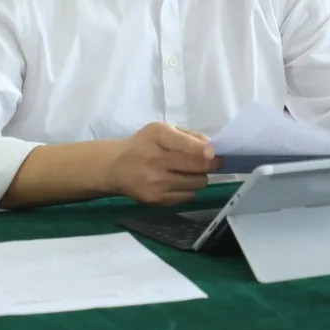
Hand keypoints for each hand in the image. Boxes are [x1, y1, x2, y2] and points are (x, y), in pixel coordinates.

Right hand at [105, 123, 221, 205]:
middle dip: (211, 163)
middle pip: (197, 166)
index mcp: (157, 136)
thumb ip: (189, 136)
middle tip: (213, 161)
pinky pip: (188, 196)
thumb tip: (213, 147)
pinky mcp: (157, 199)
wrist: (116, 166)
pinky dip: (190, 188)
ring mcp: (156, 182)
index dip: (203, 150)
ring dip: (200, 176)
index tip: (214, 153)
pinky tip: (180, 181)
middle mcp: (155, 159)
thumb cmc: (144, 144)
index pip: (183, 143)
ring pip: (197, 182)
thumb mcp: (162, 130)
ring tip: (190, 171)